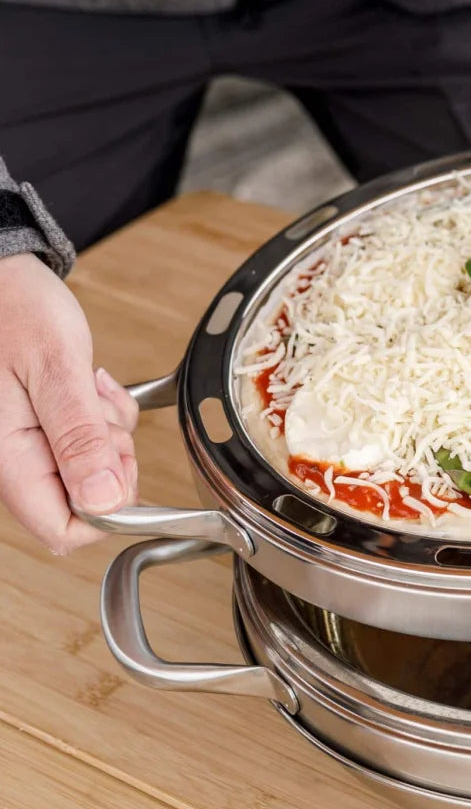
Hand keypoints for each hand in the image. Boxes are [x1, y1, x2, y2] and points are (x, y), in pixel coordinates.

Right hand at [0, 254, 137, 552]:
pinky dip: (102, 418)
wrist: (0, 277)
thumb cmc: (15, 309)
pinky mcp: (41, 430)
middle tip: (102, 410)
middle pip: (87, 501)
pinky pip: (88, 444)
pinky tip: (88, 385)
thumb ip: (79, 437)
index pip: (64, 531)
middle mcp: (13, 461)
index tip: (121, 461)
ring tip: (90, 388)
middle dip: (113, 460)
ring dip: (109, 434)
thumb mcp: (57, 369)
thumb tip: (103, 501)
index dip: (109, 510)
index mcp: (9, 457)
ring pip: (92, 471)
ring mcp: (27, 447)